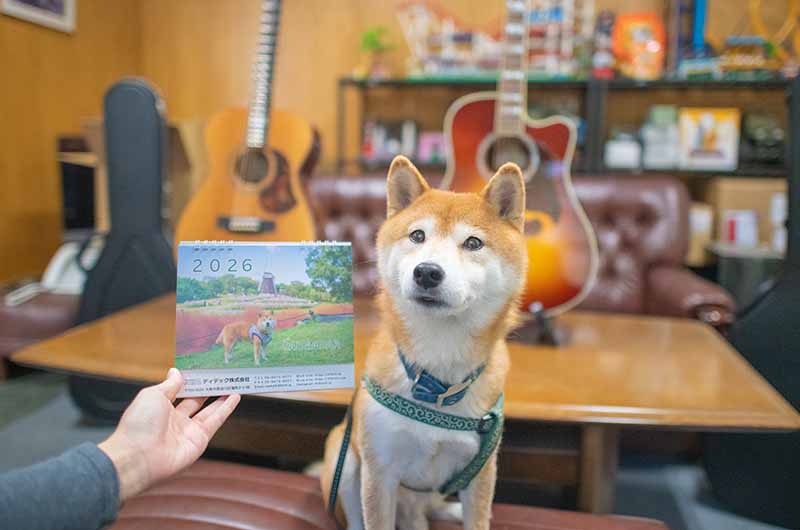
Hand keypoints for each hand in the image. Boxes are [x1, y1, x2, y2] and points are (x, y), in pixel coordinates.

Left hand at [98, 368, 240, 501]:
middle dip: (208, 389)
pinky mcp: (199, 440)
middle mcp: (175, 420)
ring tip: (232, 384)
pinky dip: (226, 409)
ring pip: (209, 411)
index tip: (202, 370)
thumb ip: (169, 384)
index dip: (191, 381)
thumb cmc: (139, 424)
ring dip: (221, 398)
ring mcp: (188, 431)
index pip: (180, 392)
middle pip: (196, 401)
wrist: (139, 456)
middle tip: (221, 376)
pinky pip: (215, 422)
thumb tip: (176, 372)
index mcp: (160, 409)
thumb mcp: (153, 395)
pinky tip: (235, 397)